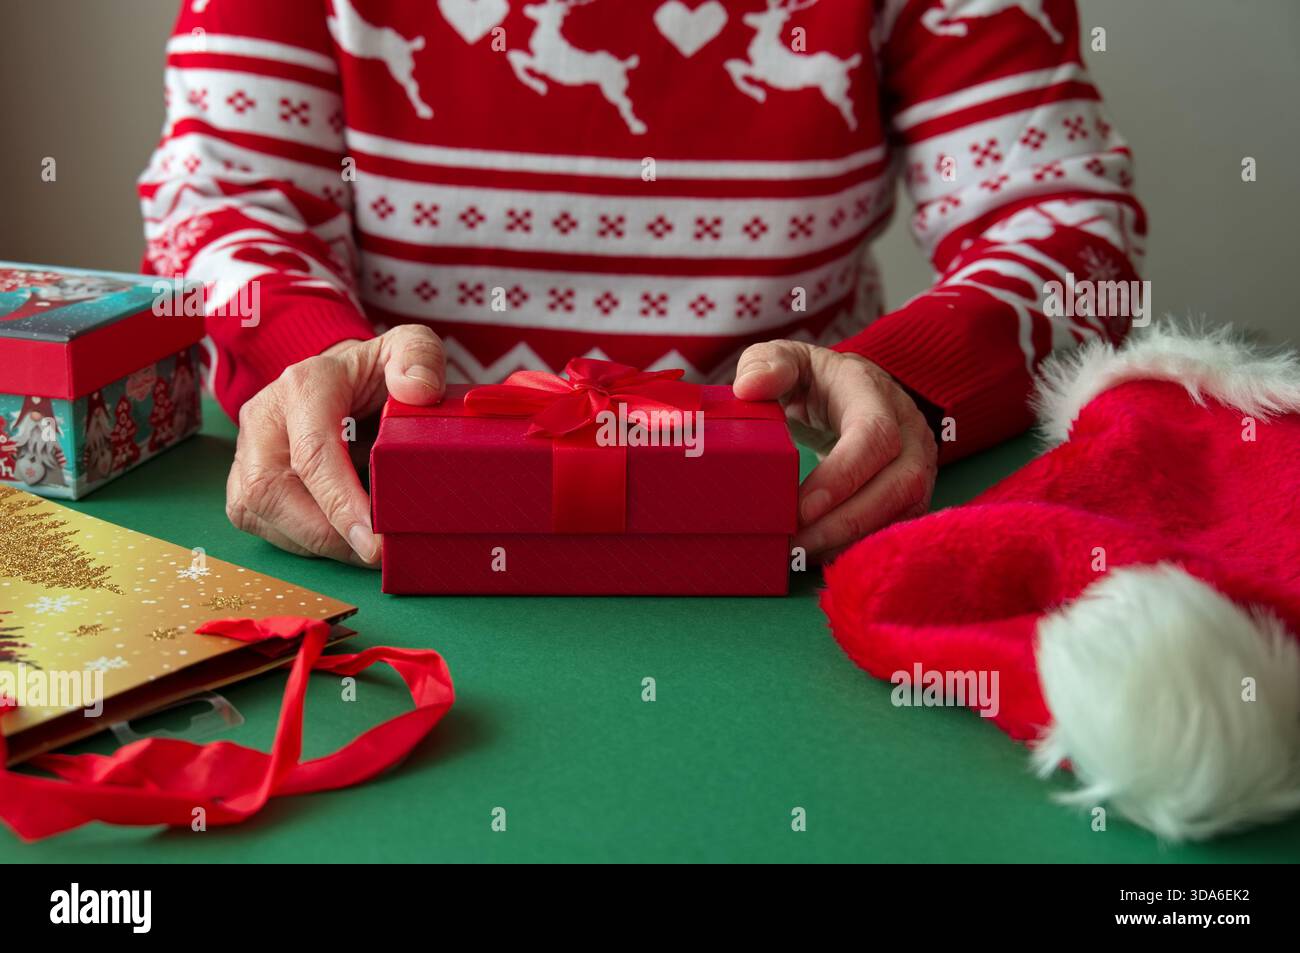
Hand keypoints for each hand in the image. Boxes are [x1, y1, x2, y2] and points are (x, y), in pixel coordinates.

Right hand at [225, 325, 444, 565]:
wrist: (341, 381)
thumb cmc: (376, 372)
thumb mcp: (409, 348)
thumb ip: (420, 357)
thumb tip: (419, 390)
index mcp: (303, 386)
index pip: (313, 453)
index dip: (341, 504)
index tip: (374, 543)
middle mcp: (263, 418)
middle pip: (274, 492)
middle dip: (327, 535)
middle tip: (376, 555)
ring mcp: (246, 453)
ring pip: (262, 514)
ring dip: (317, 543)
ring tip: (366, 549)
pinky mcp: (242, 482)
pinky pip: (261, 523)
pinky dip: (303, 542)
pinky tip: (340, 539)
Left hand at [733, 341, 937, 561]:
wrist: (854, 392)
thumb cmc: (818, 379)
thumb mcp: (791, 359)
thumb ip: (769, 364)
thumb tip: (749, 388)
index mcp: (875, 394)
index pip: (874, 436)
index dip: (843, 476)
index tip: (801, 509)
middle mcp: (909, 431)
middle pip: (899, 483)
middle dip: (846, 522)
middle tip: (796, 544)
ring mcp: (919, 464)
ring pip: (903, 511)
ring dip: (852, 539)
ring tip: (802, 554)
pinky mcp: (914, 493)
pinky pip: (898, 526)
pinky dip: (861, 545)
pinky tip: (822, 555)